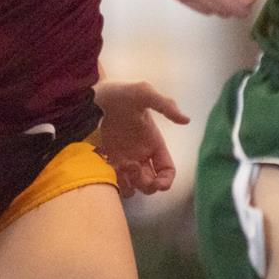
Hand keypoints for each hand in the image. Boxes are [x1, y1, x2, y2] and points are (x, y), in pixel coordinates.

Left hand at [93, 80, 188, 197]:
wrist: (93, 92)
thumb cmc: (120, 92)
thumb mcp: (144, 94)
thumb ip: (165, 105)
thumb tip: (186, 120)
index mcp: (153, 142)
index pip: (167, 171)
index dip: (166, 181)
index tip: (159, 184)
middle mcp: (141, 154)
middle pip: (150, 183)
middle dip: (146, 183)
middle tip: (132, 167)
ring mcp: (123, 158)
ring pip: (133, 186)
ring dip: (130, 185)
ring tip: (120, 168)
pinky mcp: (106, 159)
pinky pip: (115, 180)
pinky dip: (114, 182)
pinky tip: (108, 168)